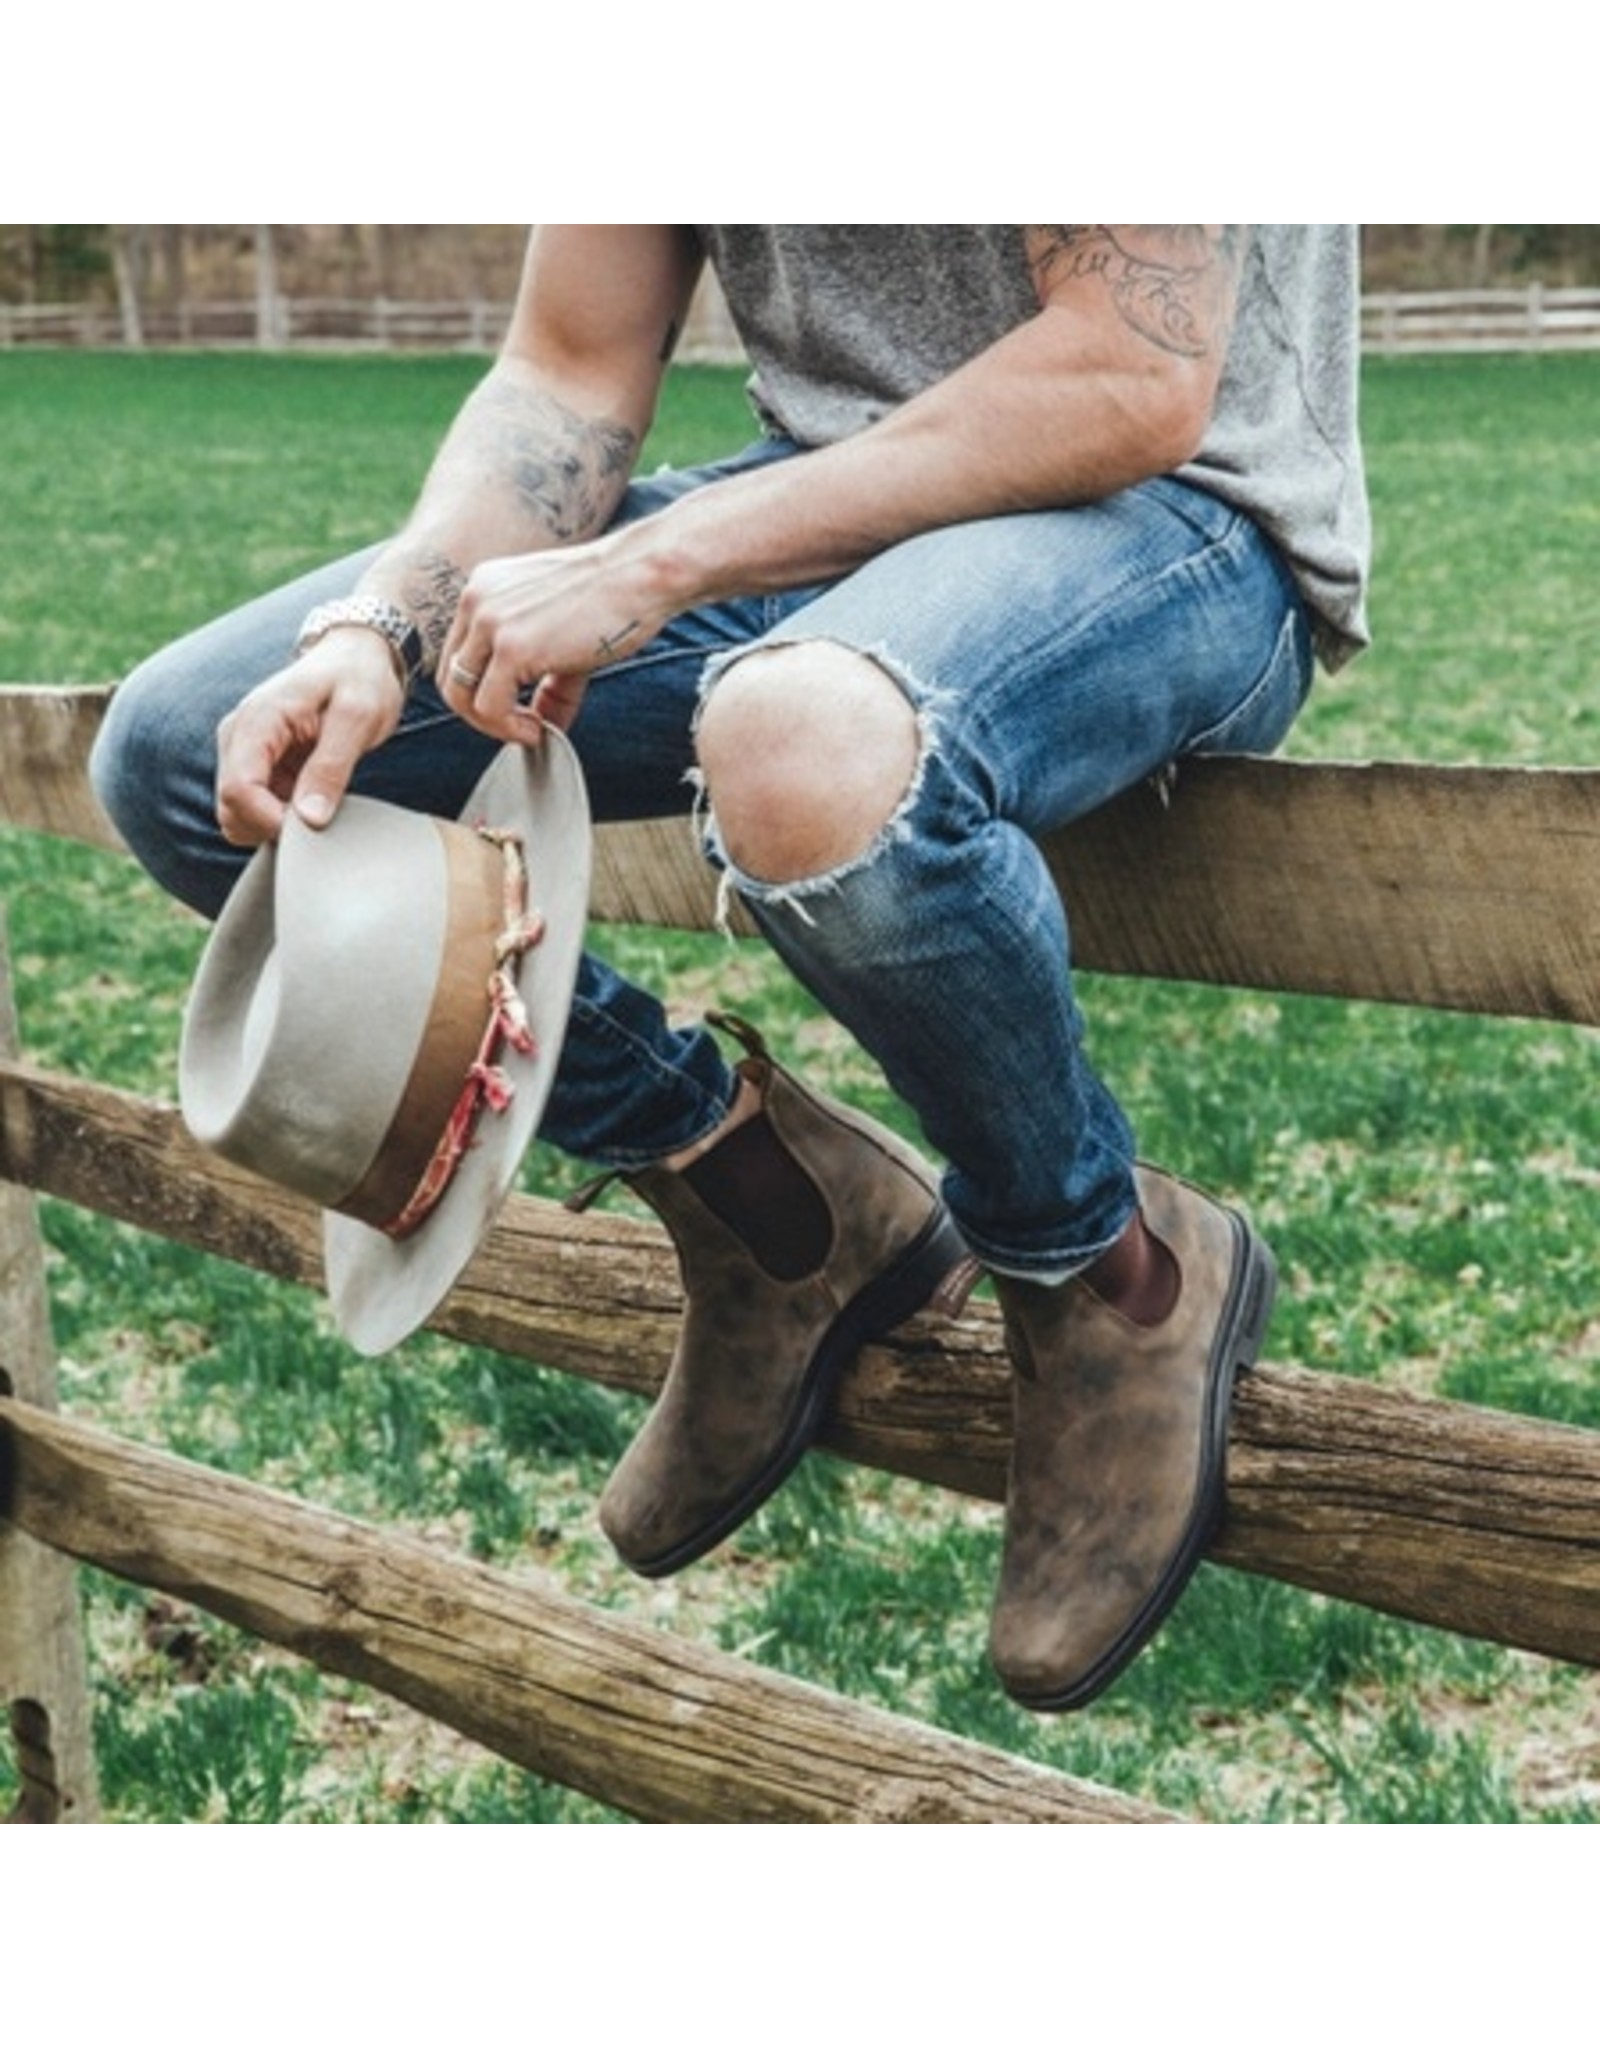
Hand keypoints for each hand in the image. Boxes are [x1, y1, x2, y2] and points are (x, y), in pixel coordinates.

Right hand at [215, 629, 405, 845]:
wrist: (355, 658)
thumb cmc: (359, 679)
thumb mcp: (359, 717)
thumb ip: (332, 767)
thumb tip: (310, 819)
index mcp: (258, 720)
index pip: (238, 789)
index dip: (270, 820)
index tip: (312, 825)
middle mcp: (238, 737)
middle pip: (230, 809)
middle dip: (271, 827)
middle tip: (320, 816)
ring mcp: (243, 753)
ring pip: (238, 815)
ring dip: (275, 825)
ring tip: (319, 804)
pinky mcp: (257, 766)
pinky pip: (255, 809)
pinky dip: (280, 818)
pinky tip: (312, 801)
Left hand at [437, 532, 666, 744]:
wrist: (642, 574)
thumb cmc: (615, 598)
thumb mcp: (564, 636)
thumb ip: (547, 681)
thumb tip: (546, 727)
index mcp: (484, 589)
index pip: (458, 655)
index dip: (482, 692)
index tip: (518, 711)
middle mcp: (477, 600)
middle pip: (449, 678)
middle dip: (481, 715)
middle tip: (521, 728)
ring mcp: (490, 622)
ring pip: (460, 697)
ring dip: (494, 726)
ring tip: (531, 730)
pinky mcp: (512, 647)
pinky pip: (489, 707)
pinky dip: (510, 729)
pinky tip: (539, 729)